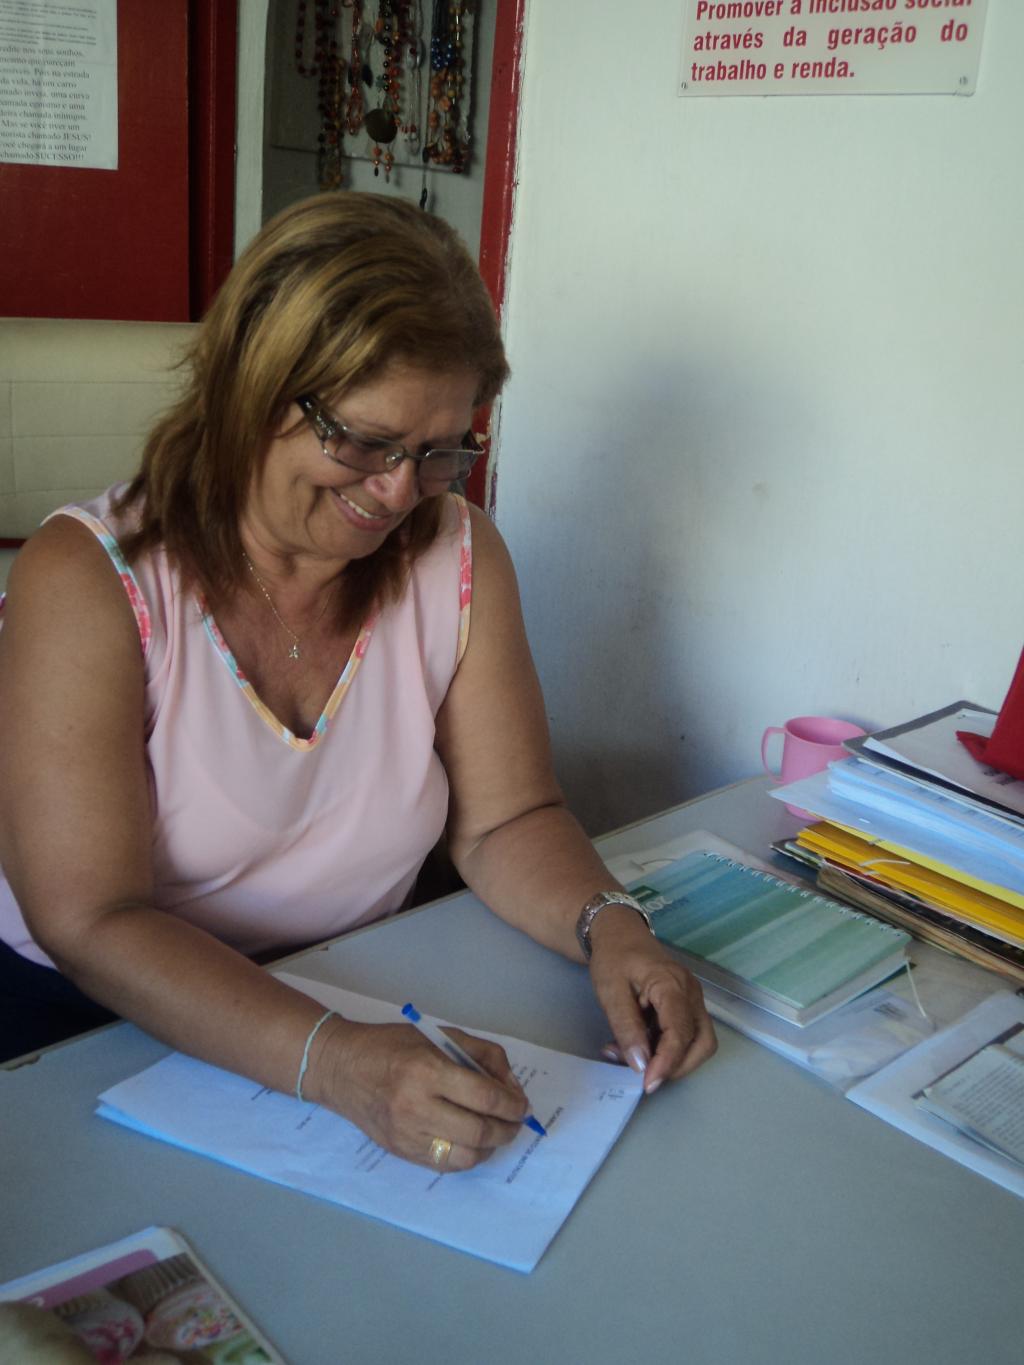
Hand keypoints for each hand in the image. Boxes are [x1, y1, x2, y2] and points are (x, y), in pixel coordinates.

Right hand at [310, 1019, 528, 1169]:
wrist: (341, 1068)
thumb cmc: (393, 1045)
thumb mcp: (440, 1035)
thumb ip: (482, 1056)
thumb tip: (512, 1089)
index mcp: (427, 1070)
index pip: (484, 1097)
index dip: (512, 1105)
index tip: (522, 1106)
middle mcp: (416, 1106)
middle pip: (478, 1131)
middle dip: (506, 1130)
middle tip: (514, 1122)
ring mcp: (406, 1134)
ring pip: (464, 1156)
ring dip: (489, 1148)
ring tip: (494, 1133)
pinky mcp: (399, 1151)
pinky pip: (444, 1165)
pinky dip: (466, 1156)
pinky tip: (471, 1142)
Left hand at [588, 906, 716, 1092]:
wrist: (619, 933)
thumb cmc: (613, 957)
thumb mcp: (610, 991)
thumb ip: (626, 1027)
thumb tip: (641, 1064)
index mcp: (672, 984)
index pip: (680, 1032)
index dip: (667, 1063)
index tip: (647, 1083)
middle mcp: (691, 993)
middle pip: (702, 1042)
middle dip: (676, 1066)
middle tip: (642, 1075)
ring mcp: (693, 999)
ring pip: (699, 1042)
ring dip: (672, 1060)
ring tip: (635, 1058)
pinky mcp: (686, 1004)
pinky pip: (686, 1034)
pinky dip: (666, 1049)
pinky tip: (638, 1047)